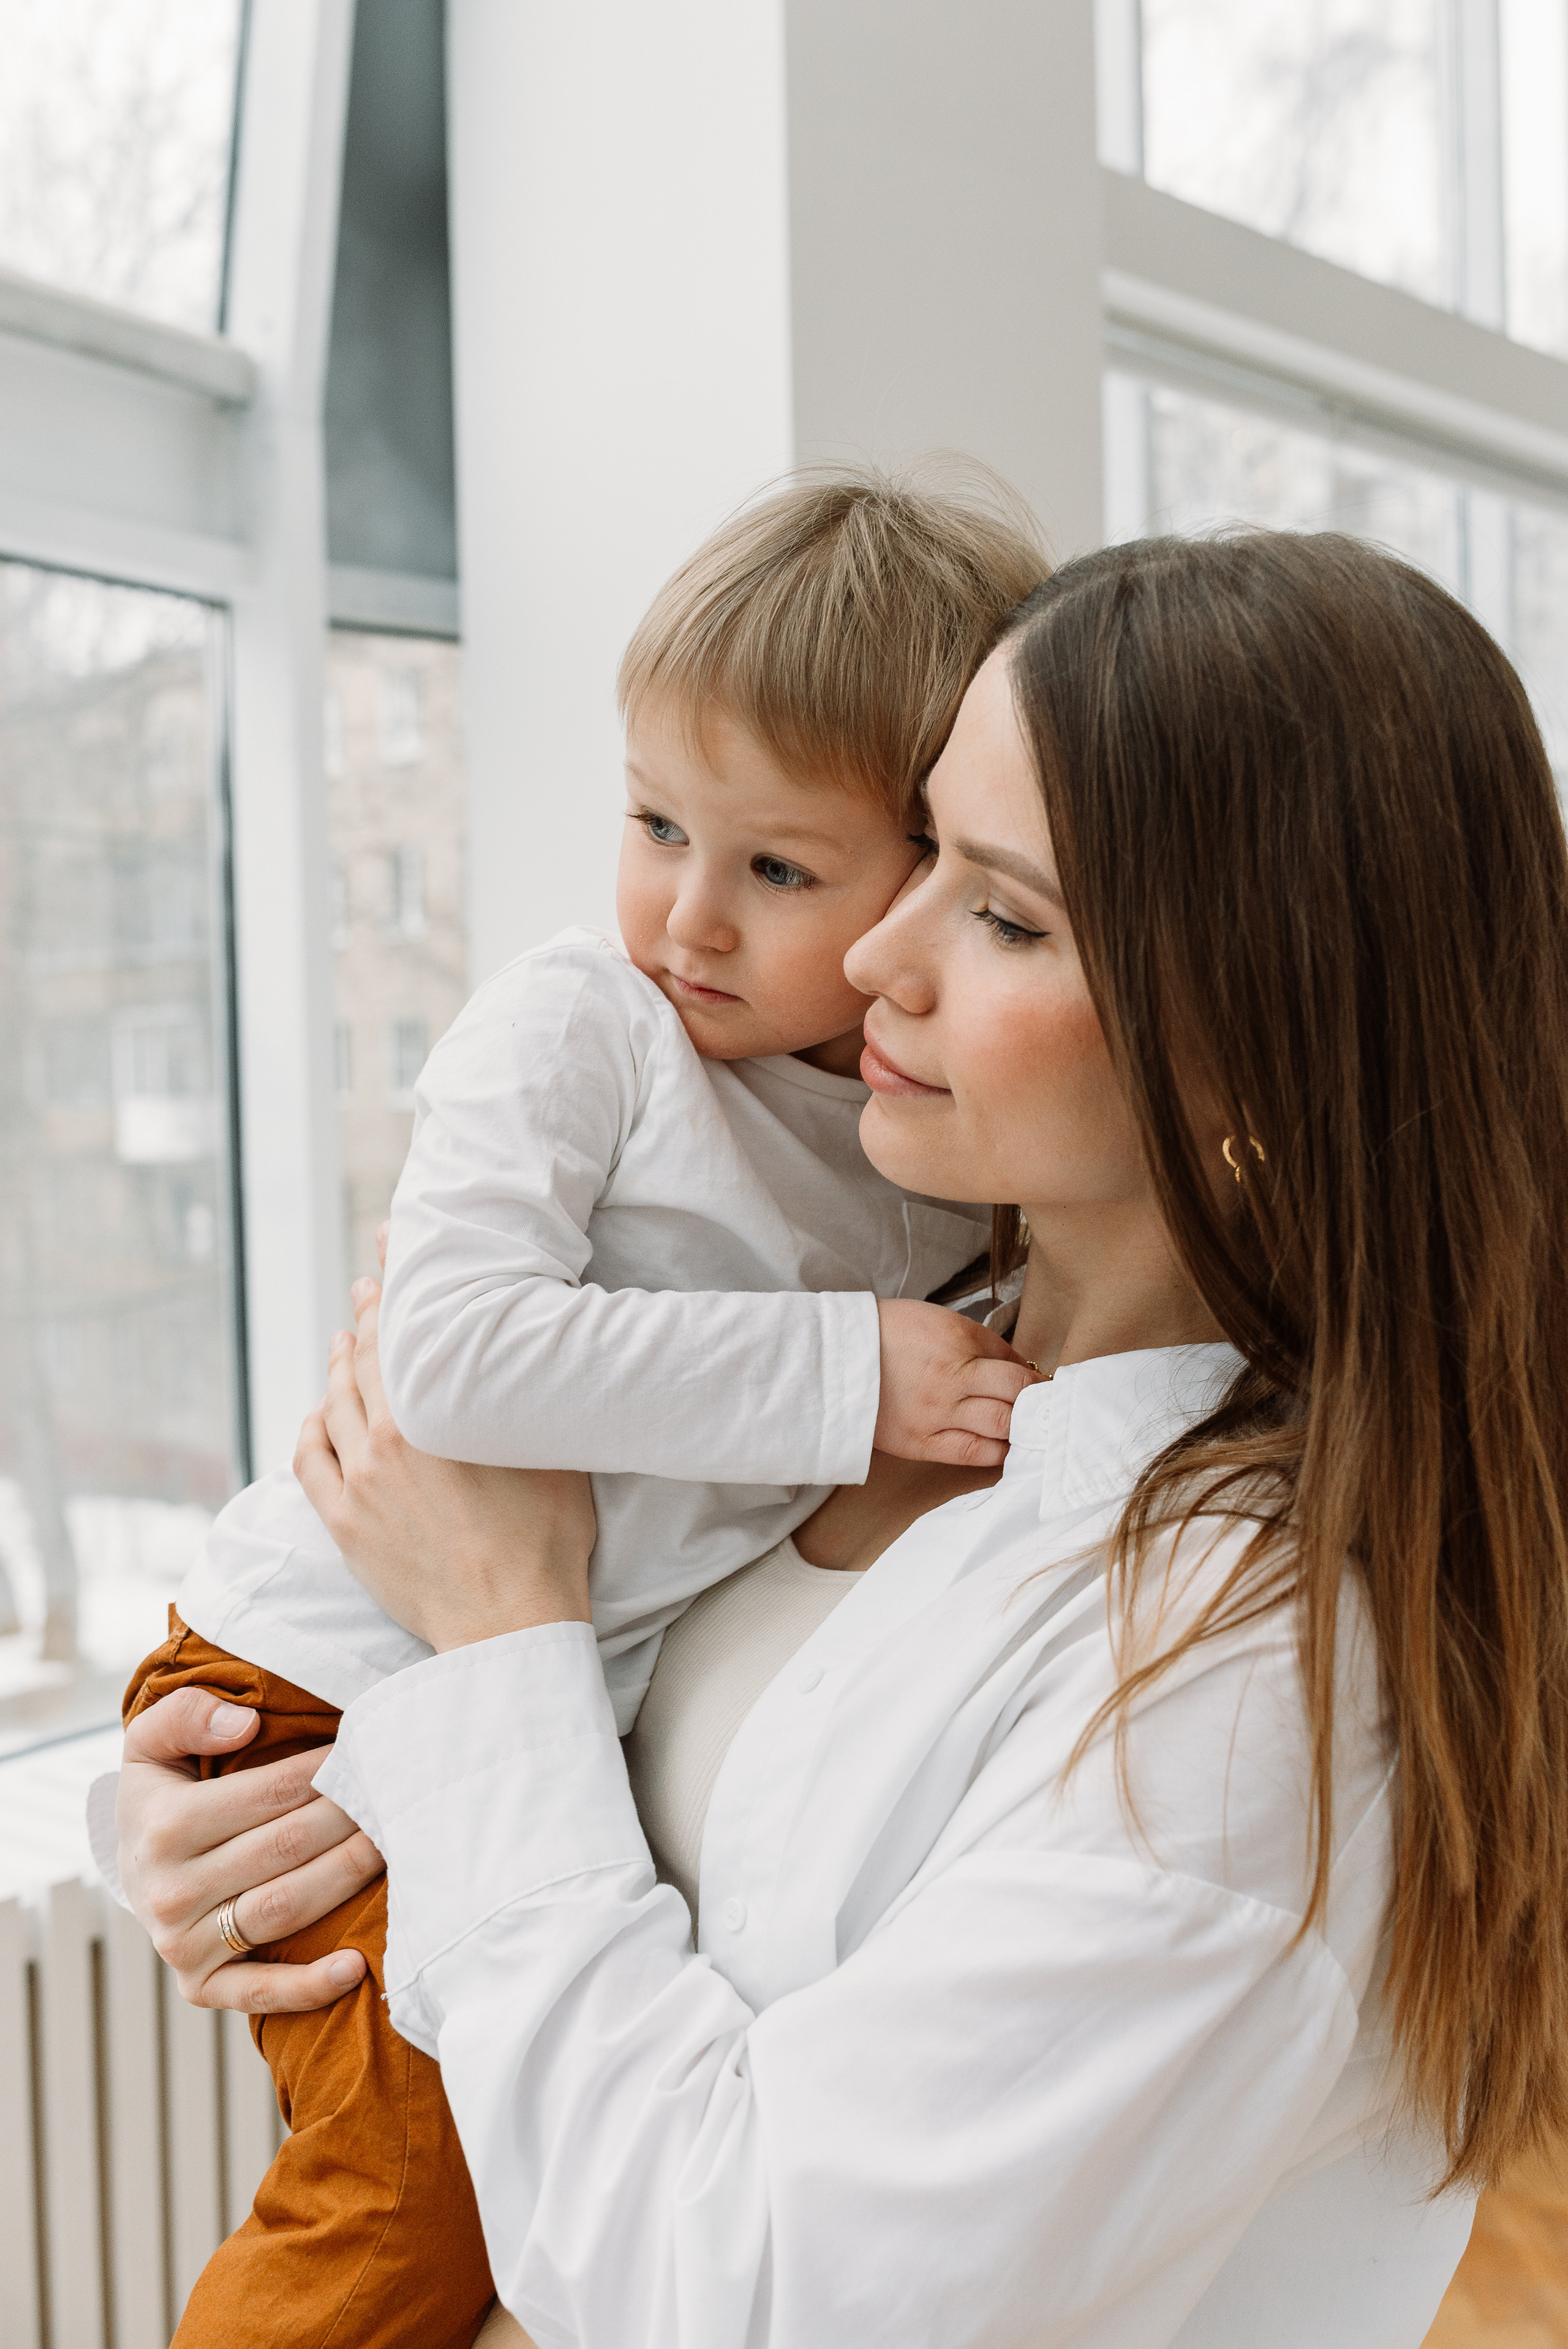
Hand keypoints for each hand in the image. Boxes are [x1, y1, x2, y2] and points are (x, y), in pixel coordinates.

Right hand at [117, 1686, 383, 2012]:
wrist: (133, 1868)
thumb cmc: (162, 1796)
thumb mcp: (152, 1742)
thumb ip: (187, 1715)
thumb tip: (243, 1723)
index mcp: (164, 1826)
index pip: (268, 1792)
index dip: (325, 1770)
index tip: (366, 1752)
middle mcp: (169, 1891)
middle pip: (285, 1847)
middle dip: (349, 1817)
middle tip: (397, 1795)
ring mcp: (183, 1945)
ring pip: (284, 1908)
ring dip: (346, 1877)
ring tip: (393, 1847)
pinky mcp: (201, 1986)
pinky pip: (259, 1993)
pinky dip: (309, 1986)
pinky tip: (357, 1966)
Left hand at [294, 1280, 596, 1652]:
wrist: (508, 1623)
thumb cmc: (547, 1541)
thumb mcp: (553, 1449)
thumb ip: (529, 1394)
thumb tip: (532, 1346)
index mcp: (437, 1409)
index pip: (408, 1326)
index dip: (398, 1280)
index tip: (390, 1245)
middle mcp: (389, 1435)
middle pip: (367, 1356)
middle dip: (369, 1313)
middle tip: (370, 1284)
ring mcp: (360, 1480)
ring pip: (334, 1402)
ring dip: (339, 1364)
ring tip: (345, 1339)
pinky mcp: (344, 1522)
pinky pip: (310, 1458)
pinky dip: (312, 1425)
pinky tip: (320, 1413)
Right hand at [873, 1299, 1038, 1467]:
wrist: (831, 1359)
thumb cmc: (885, 1333)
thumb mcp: (936, 1320)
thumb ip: (978, 1342)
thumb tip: (1016, 1366)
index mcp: (958, 1340)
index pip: (1015, 1364)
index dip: (1035, 1378)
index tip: (1043, 1386)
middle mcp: (953, 1377)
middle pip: (1018, 1395)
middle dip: (1037, 1403)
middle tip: (1045, 1410)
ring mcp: (937, 1413)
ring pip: (1002, 1425)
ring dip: (1022, 1428)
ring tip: (1028, 1429)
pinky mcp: (920, 1442)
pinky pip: (974, 1453)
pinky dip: (998, 1452)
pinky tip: (1006, 1447)